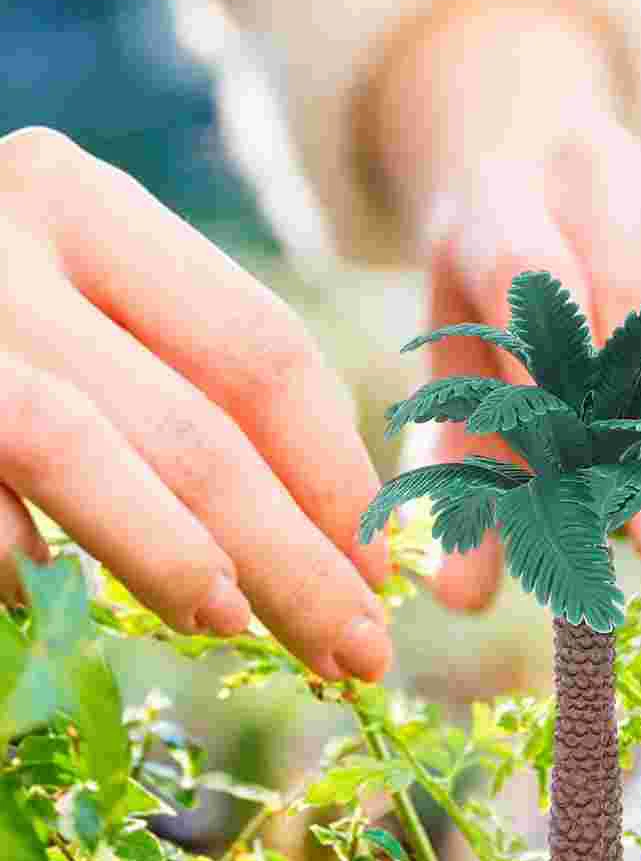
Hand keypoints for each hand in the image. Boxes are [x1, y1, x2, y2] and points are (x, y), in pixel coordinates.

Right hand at [0, 126, 393, 683]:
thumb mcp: (77, 305)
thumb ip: (181, 386)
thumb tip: (335, 542)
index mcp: (87, 205)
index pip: (262, 354)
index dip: (335, 478)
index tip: (382, 576)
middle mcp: (2, 231)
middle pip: (198, 423)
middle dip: (294, 557)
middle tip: (356, 655)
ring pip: (79, 451)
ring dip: (173, 560)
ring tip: (236, 630)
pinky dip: (10, 560)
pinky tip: (51, 604)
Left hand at [359, 0, 640, 613]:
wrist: (524, 166)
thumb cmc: (510, 317)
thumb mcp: (474, 382)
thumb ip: (471, 472)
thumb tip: (458, 597)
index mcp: (493, 218)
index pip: (526, 295)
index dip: (559, 403)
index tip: (588, 506)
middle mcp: (580, 172)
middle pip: (626, 264)